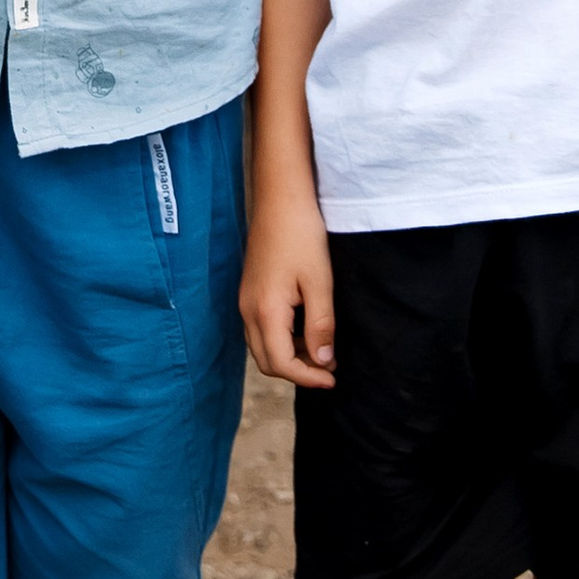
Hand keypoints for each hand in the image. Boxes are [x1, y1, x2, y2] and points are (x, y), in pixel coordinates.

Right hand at [240, 189, 336, 389]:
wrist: (280, 199)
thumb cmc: (301, 235)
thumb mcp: (320, 282)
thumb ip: (321, 325)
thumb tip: (322, 361)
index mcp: (265, 312)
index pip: (280, 363)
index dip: (307, 378)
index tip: (332, 379)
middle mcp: (248, 311)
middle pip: (267, 361)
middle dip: (297, 371)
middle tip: (329, 368)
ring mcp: (245, 301)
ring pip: (262, 346)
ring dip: (290, 356)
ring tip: (322, 349)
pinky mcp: (249, 292)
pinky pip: (261, 329)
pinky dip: (283, 339)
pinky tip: (306, 329)